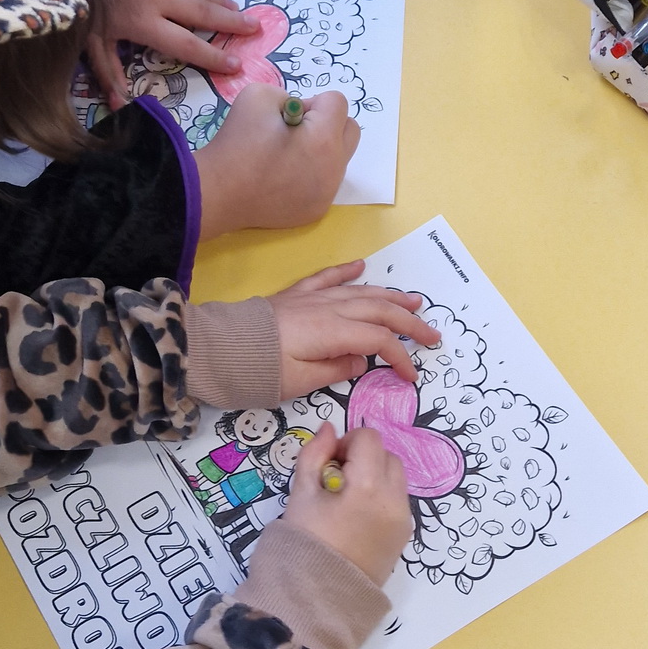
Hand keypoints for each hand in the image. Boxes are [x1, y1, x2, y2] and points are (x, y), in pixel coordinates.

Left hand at [85, 0, 254, 107]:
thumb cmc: (86, 6)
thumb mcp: (91, 42)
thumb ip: (108, 73)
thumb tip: (120, 107)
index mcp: (142, 20)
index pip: (185, 43)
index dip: (212, 57)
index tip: (235, 65)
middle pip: (203, 12)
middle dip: (232, 23)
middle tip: (255, 29)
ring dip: (221, 3)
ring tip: (240, 13)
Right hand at [194, 84, 357, 236]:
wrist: (217, 193)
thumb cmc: (236, 142)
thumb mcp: (259, 95)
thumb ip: (289, 95)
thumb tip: (301, 113)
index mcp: (324, 139)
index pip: (338, 103)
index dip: (312, 102)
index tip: (287, 116)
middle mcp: (334, 168)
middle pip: (350, 130)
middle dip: (328, 123)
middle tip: (294, 131)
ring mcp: (327, 193)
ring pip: (339, 159)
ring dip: (321, 149)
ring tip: (287, 155)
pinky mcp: (316, 210)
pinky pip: (325, 183)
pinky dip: (310, 174)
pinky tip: (283, 178)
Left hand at [269, 261, 440, 394]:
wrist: (215, 348)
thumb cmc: (256, 371)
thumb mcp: (298, 383)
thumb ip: (335, 370)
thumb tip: (361, 361)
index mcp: (332, 332)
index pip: (379, 340)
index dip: (400, 357)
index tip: (410, 375)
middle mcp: (328, 309)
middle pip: (379, 310)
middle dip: (409, 321)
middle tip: (432, 333)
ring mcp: (311, 299)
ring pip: (360, 292)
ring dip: (390, 295)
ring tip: (414, 299)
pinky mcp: (295, 296)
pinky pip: (327, 278)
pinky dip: (347, 271)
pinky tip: (362, 266)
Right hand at [282, 422, 411, 587]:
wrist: (319, 596)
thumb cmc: (304, 542)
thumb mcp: (300, 493)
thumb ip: (313, 454)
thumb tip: (328, 428)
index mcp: (368, 485)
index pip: (369, 438)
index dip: (347, 443)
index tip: (329, 463)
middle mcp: (394, 499)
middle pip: (387, 455)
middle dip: (363, 458)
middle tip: (336, 479)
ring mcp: (403, 519)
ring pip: (397, 478)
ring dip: (376, 476)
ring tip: (347, 500)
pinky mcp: (404, 536)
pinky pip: (398, 502)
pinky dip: (382, 498)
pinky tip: (358, 517)